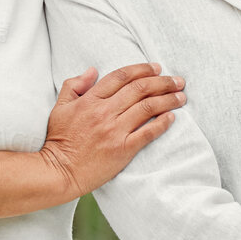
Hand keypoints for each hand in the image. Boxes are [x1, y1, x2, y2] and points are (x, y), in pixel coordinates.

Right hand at [39, 63, 184, 199]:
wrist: (59, 172)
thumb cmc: (58, 140)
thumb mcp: (60, 107)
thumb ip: (74, 85)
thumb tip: (92, 70)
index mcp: (90, 100)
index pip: (121, 77)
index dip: (142, 69)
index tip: (157, 68)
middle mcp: (104, 112)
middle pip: (140, 89)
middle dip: (163, 81)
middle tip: (177, 80)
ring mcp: (115, 131)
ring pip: (148, 107)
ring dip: (168, 99)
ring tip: (181, 96)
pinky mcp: (123, 149)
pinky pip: (148, 133)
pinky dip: (162, 123)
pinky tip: (172, 117)